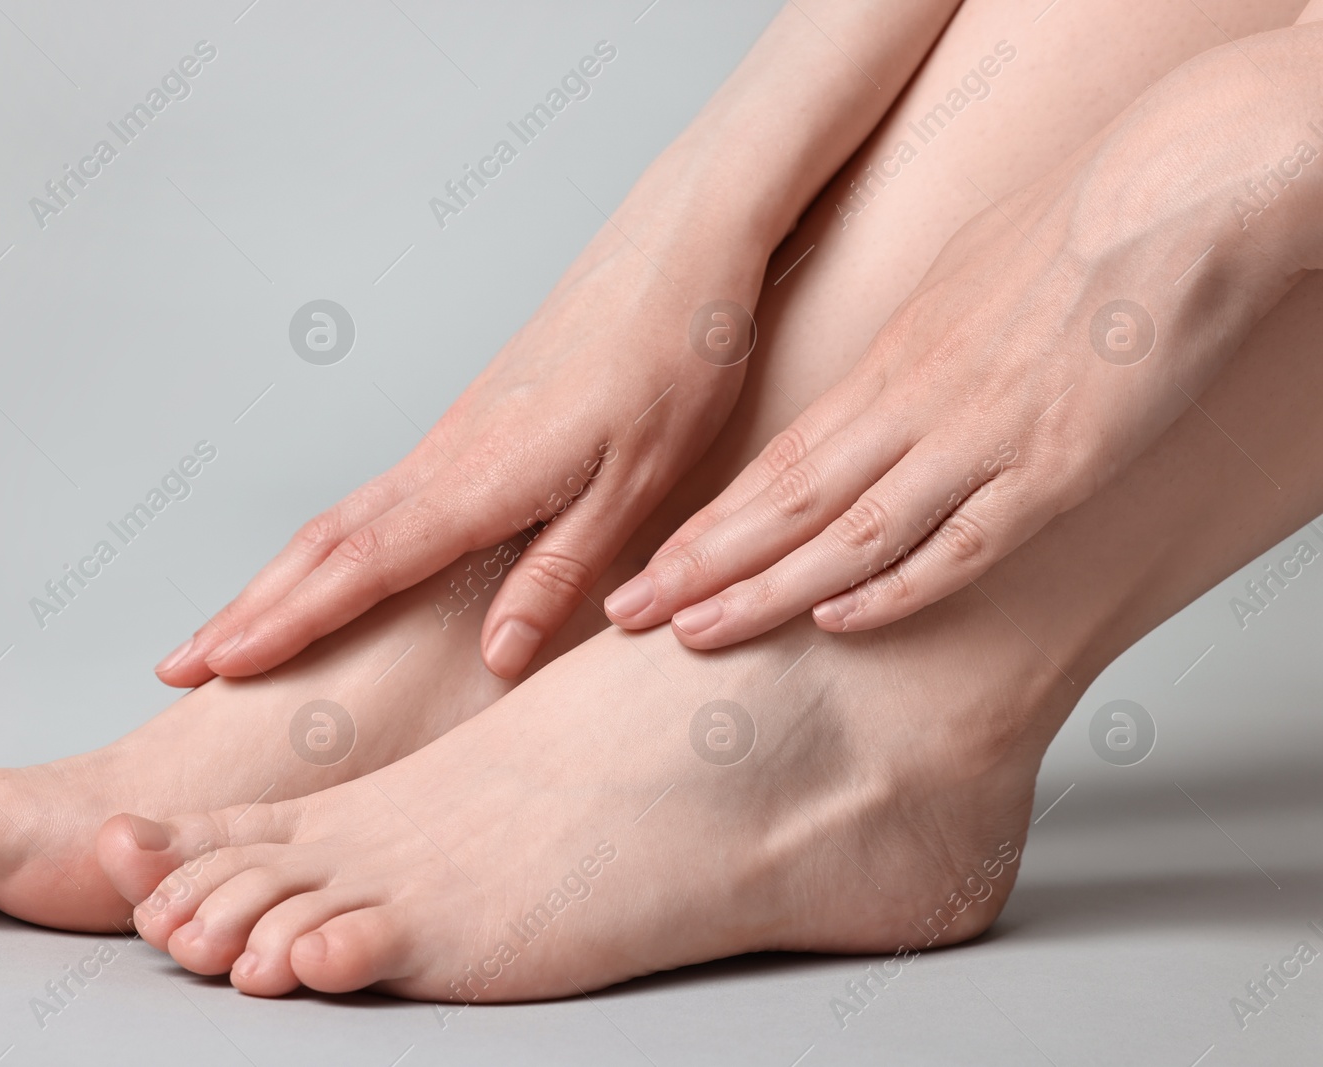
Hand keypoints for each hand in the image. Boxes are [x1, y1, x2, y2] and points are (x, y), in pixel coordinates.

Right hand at [159, 209, 768, 684]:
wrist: (679, 248)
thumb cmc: (674, 357)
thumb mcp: (639, 483)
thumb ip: (561, 572)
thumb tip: (495, 656)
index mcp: (484, 474)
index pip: (364, 566)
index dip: (288, 622)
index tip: (220, 665)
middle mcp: (448, 454)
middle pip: (323, 543)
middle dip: (248, 609)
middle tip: (180, 664)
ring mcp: (452, 434)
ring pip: (340, 517)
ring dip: (275, 578)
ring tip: (228, 628)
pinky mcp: (469, 423)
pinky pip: (376, 495)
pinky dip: (326, 545)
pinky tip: (324, 567)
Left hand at [603, 38, 1319, 647]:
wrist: (1172, 198)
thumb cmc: (1071, 224)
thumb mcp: (956, 278)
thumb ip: (911, 348)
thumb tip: (877, 382)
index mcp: (889, 362)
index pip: (776, 462)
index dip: (707, 522)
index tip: (651, 565)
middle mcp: (915, 408)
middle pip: (785, 504)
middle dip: (701, 566)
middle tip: (630, 612)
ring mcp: (979, 441)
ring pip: (851, 535)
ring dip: (769, 591)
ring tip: (697, 634)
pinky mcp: (1054, 469)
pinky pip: (962, 545)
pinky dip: (898, 590)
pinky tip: (840, 623)